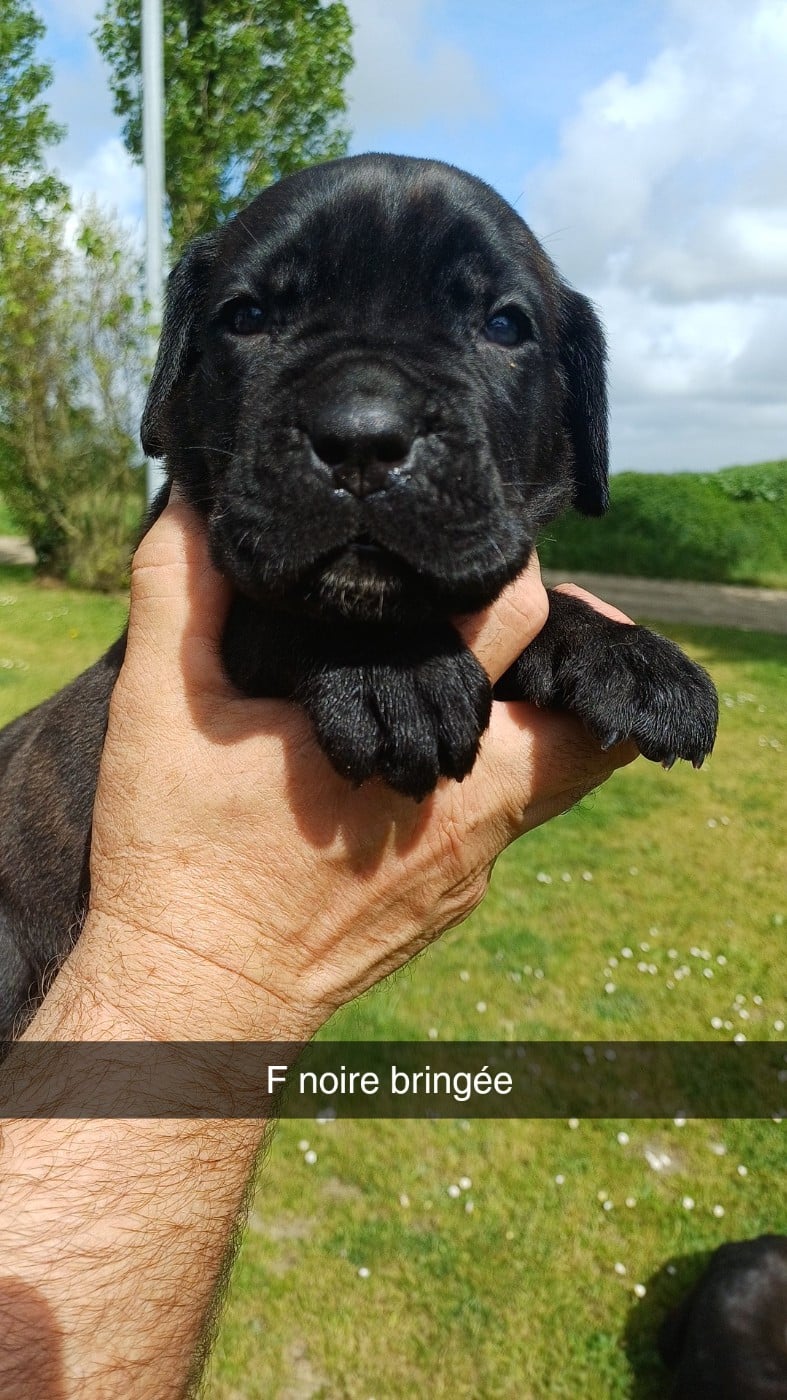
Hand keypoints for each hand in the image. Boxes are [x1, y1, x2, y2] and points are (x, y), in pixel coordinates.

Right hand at [85, 494, 635, 1040]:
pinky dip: (489, 782)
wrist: (195, 1007)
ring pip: (551, 778)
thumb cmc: (179, 863)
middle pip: (579, 719)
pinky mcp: (453, 903)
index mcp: (414, 740)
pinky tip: (420, 763)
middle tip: (501, 623)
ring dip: (522, 724)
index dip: (508, 570)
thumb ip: (177, 590)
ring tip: (460, 682)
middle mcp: (471, 809)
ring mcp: (471, 868)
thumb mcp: (160, 712)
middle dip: (558, 662)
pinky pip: (504, 826)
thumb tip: (187, 500)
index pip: (517, 623)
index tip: (473, 552)